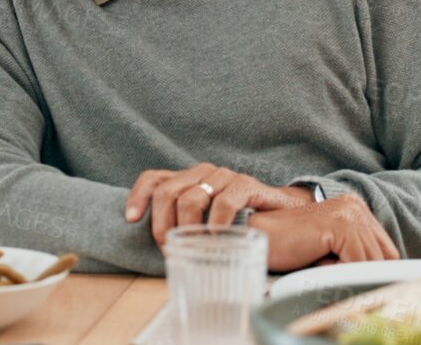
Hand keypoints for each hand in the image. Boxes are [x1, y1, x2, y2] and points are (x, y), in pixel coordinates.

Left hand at [124, 163, 313, 246]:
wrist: (289, 219)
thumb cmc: (243, 224)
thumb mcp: (208, 222)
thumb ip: (186, 224)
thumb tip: (160, 244)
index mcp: (190, 179)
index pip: (154, 178)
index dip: (138, 196)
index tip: (130, 219)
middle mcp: (204, 173)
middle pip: (167, 192)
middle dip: (161, 224)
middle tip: (168, 248)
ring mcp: (225, 177)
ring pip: (190, 197)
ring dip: (185, 228)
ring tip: (190, 247)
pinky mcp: (247, 185)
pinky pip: (224, 203)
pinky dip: (216, 224)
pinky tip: (216, 238)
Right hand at [249, 194, 399, 271]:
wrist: (259, 240)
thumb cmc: (289, 249)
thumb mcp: (331, 251)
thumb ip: (356, 256)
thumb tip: (381, 279)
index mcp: (355, 207)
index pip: (386, 250)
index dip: (372, 270)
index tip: (353, 279)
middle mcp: (355, 205)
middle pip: (384, 256)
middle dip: (363, 273)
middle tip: (332, 273)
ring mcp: (349, 213)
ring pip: (371, 262)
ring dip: (347, 273)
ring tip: (320, 265)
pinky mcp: (339, 225)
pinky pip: (357, 262)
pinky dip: (339, 272)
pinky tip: (317, 262)